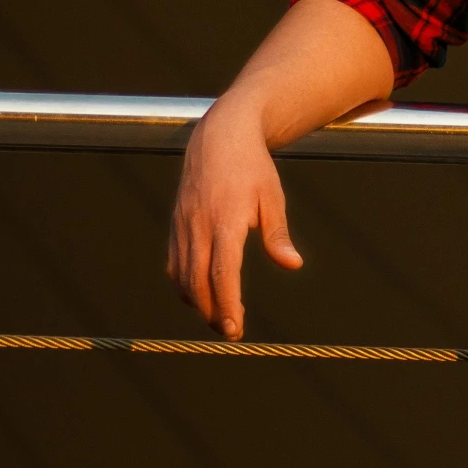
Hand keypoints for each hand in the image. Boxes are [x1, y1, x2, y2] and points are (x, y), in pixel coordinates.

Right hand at [166, 102, 302, 338]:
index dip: (227, 303)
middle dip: (211, 312)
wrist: (219, 137)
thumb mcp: (272, 197)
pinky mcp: (175, 224)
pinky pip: (174, 262)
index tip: (234, 327)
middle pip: (197, 281)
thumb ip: (278, 234)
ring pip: (182, 275)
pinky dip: (184, 283)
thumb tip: (292, 264)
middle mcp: (198, 226)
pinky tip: (201, 293)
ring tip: (219, 317)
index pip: (222, 272)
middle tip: (231, 331)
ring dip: (197, 302)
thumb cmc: (252, 167)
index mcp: (224, 220)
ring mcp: (182, 225)